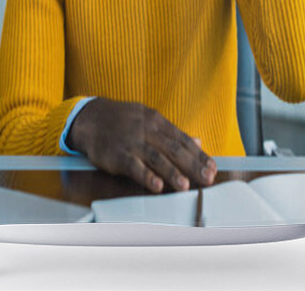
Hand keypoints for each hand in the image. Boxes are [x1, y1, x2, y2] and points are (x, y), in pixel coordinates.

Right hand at [67, 97, 217, 192]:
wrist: (91, 117)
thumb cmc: (123, 121)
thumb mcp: (149, 120)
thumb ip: (172, 133)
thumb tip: (197, 141)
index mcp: (158, 122)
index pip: (183, 139)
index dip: (199, 154)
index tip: (213, 167)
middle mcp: (148, 130)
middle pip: (174, 148)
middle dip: (193, 165)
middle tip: (208, 178)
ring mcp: (133, 142)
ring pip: (157, 157)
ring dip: (172, 172)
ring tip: (185, 186)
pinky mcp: (118, 154)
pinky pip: (134, 166)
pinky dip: (146, 176)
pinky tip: (157, 186)